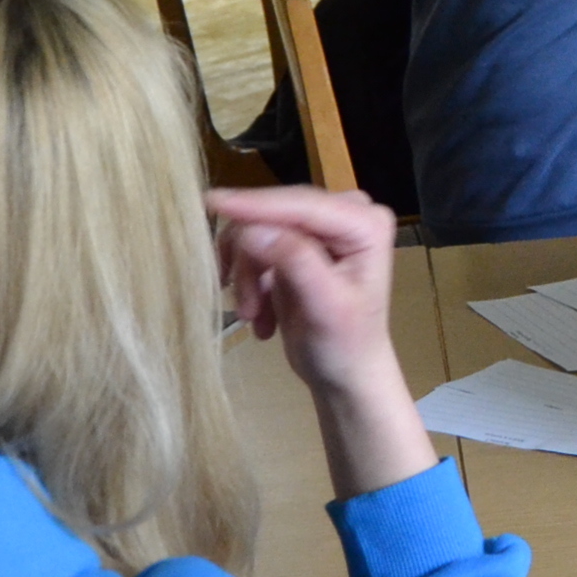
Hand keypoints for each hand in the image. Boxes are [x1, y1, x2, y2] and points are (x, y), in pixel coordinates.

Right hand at [211, 185, 431, 497]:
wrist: (344, 374)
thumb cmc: (346, 345)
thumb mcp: (325, 307)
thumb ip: (295, 262)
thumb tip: (252, 230)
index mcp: (365, 221)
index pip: (302, 205)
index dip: (256, 205)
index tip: (211, 202)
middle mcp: (345, 213)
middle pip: (276, 214)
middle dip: (251, 258)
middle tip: (245, 307)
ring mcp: (320, 227)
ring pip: (258, 230)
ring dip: (248, 276)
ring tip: (253, 316)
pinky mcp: (296, 242)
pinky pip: (254, 246)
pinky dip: (250, 281)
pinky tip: (260, 316)